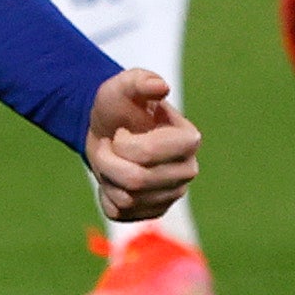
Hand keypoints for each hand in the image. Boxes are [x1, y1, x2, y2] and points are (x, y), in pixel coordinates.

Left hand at [83, 67, 200, 221]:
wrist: (107, 130)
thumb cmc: (119, 105)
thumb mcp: (122, 85)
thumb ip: (140, 80)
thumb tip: (161, 87)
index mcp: (188, 139)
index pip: (147, 155)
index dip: (122, 144)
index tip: (122, 131)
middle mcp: (187, 170)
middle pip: (136, 180)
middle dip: (109, 160)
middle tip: (108, 144)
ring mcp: (172, 194)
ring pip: (126, 199)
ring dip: (106, 176)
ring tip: (112, 158)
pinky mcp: (154, 212)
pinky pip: (119, 213)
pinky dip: (106, 195)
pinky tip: (113, 178)